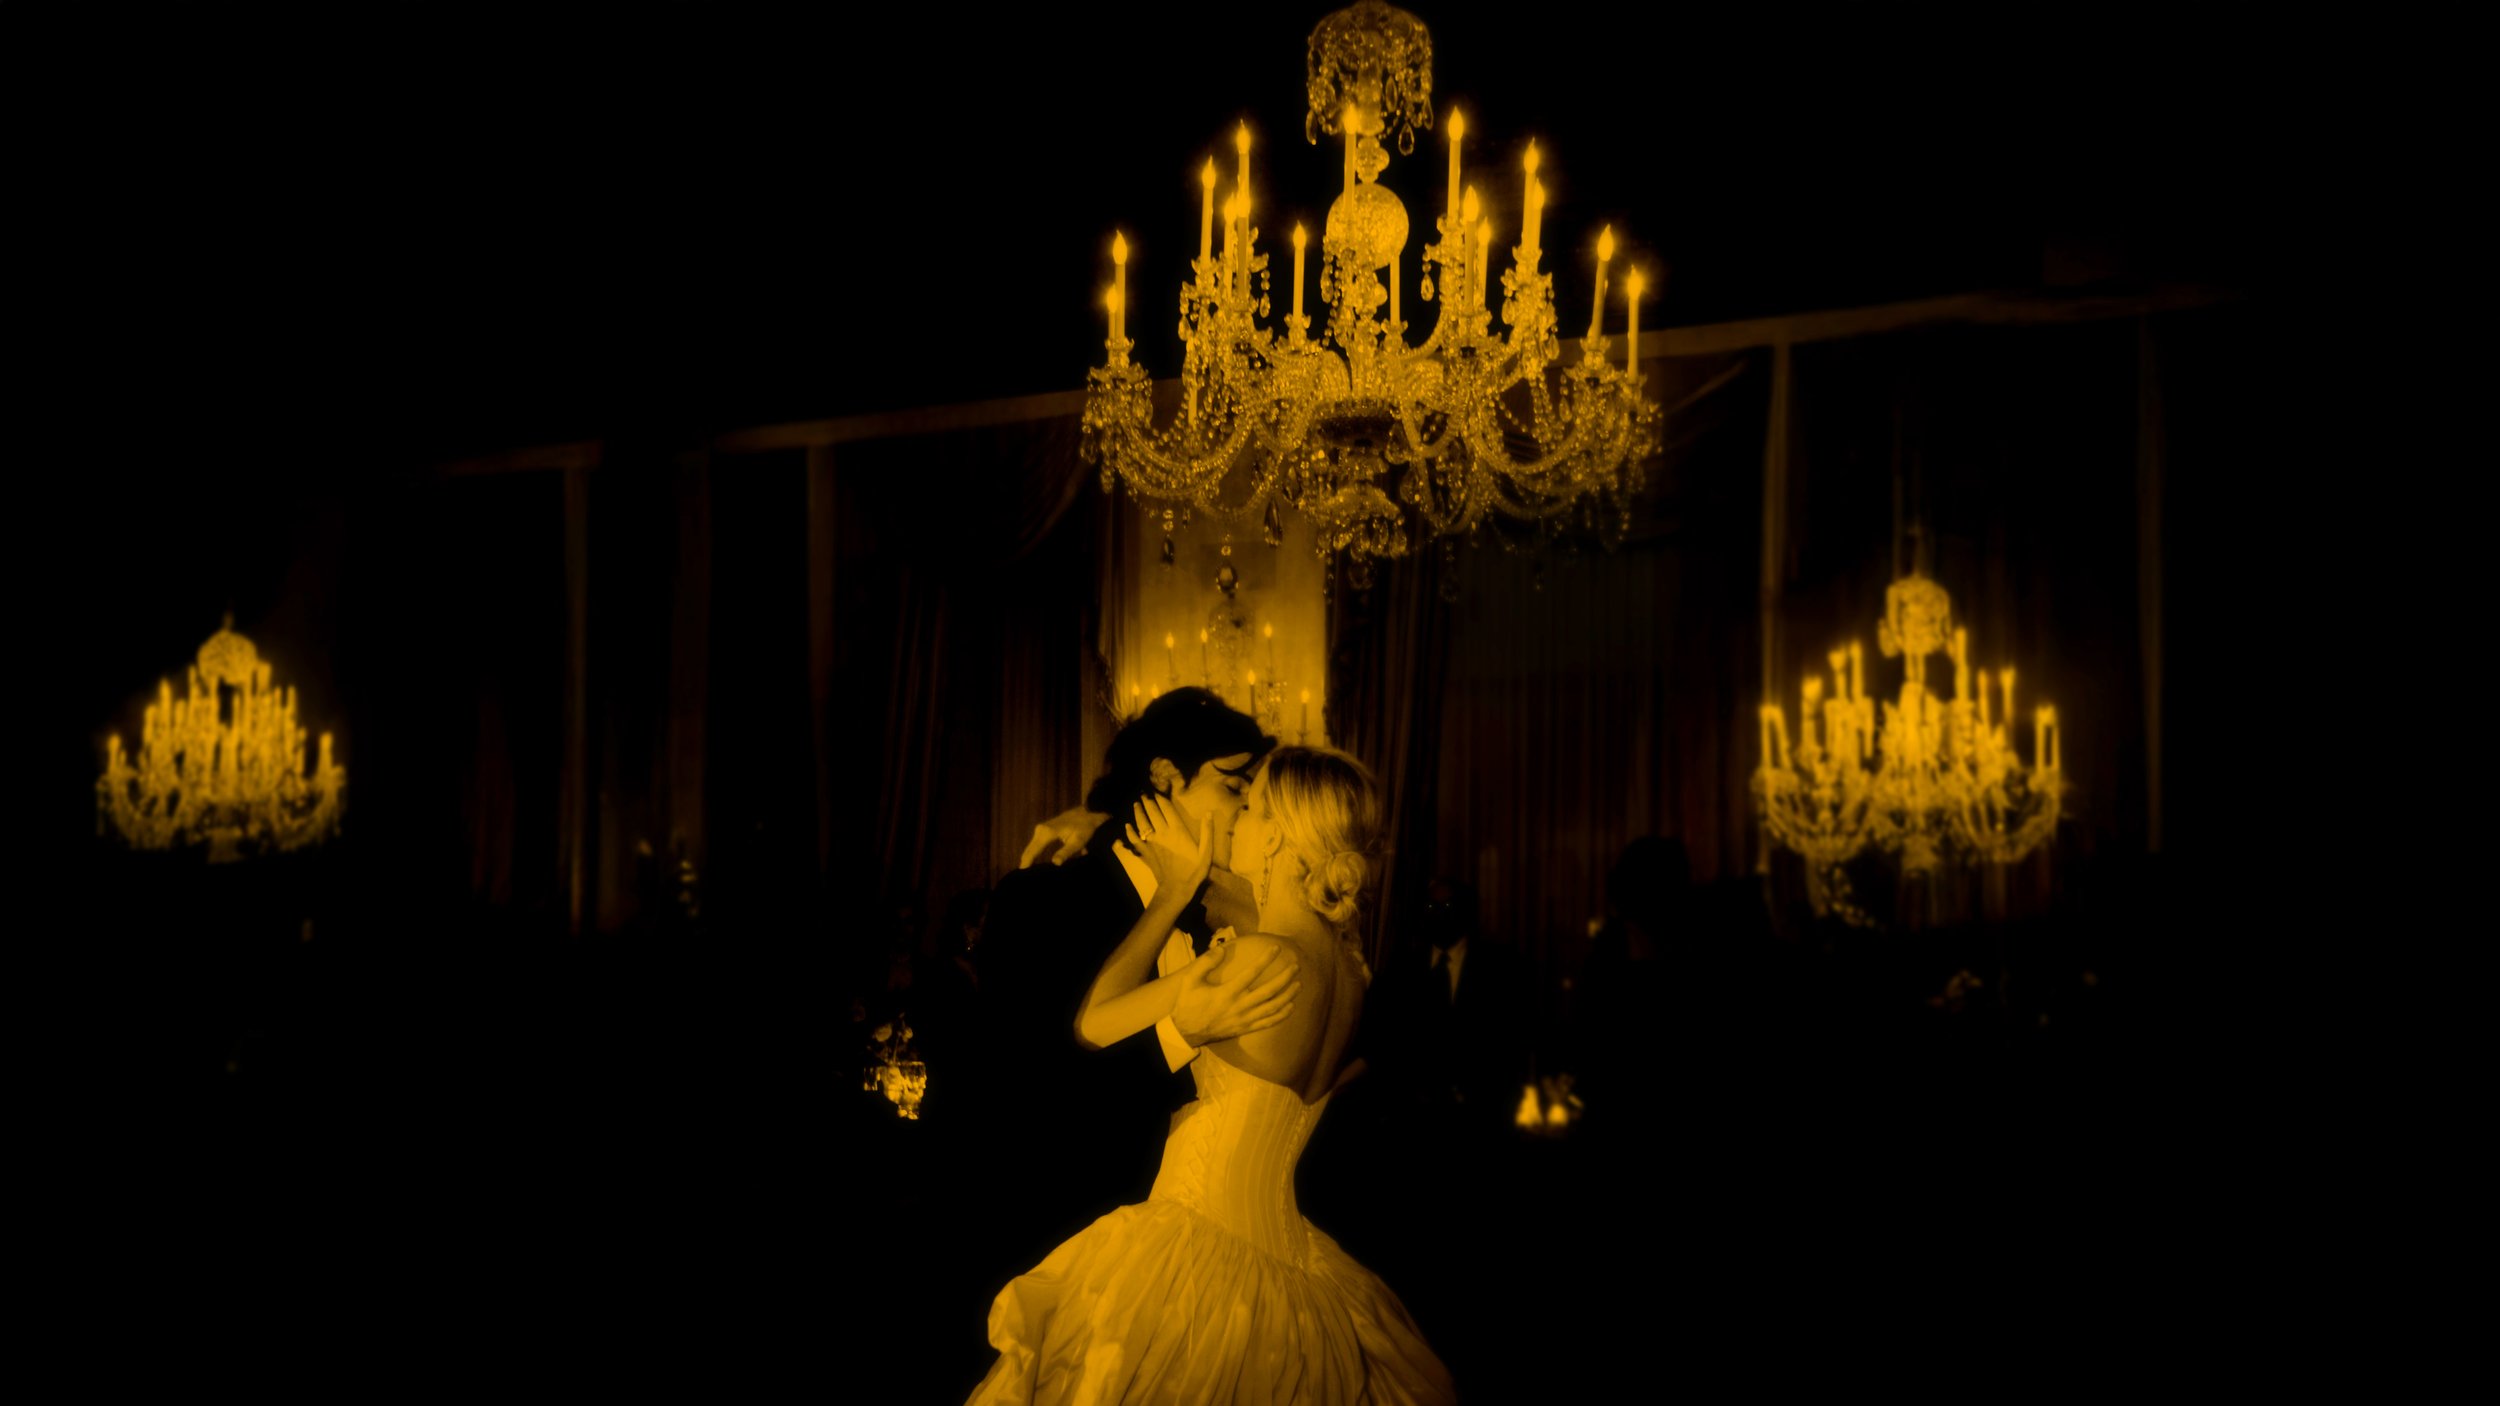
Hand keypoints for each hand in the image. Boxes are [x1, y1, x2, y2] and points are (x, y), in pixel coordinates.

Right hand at [1019, 808, 1107, 867]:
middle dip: (1026, 863)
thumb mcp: (1078, 841)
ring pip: (1031, 848)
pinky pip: (1034, 845)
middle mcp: (1040, 830)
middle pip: (1029, 850)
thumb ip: (1065, 852)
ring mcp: (1040, 829)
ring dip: (1028, 859)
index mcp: (1047, 832)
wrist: (1086, 813)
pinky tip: (1031, 863)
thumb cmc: (1084, 827)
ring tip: (1027, 872)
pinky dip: (1033, 854)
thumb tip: (1055, 863)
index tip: (1022, 873)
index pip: (1032, 851)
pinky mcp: (1042, 830)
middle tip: (1024, 875)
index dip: (1026, 863)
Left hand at [1119, 794, 1211, 897]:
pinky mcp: (1145, 853)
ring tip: (1136, 804)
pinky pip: (1134, 840)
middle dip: (1147, 802)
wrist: (1176, 889)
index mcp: (1177, 831)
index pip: (1167, 809)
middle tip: (1144, 794)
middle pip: (1152, 813)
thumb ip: (1207, 832)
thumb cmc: (1193, 871)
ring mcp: (1151, 843)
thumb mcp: (1205, 852)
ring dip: (1138, 812)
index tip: (1157, 792)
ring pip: (1141, 823)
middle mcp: (1162, 833)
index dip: (1161, 799)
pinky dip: (1129, 832)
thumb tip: (1208, 813)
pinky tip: (1127, 826)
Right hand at [1171, 941, 1298, 1045]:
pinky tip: (1291, 1007)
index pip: (1252, 973)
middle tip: (1296, 967)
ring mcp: (1244, 1019)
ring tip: (1299, 984)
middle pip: (1269, 991)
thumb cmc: (1188, 1003)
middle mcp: (1239, 1006)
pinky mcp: (1245, 1029)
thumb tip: (1222, 948)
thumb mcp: (1190, 980)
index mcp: (1227, 992)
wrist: (1186, 1031)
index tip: (1277, 949)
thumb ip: (1206, 962)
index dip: (1266, 959)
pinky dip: (1282, 1015)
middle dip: (1285, 978)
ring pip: (1272, 1007)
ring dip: (1288, 996)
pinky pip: (1268, 1023)